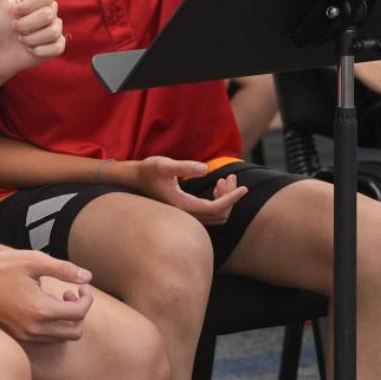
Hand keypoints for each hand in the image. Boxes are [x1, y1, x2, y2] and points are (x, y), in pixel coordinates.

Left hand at [0, 0, 66, 80]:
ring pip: (54, 31)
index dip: (29, 7)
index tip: (13, 12)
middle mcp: (45, 11)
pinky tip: (29, 50)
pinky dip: (40, 51)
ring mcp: (51, 29)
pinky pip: (58, 46)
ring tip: (20, 40)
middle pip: (50, 13)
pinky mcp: (53, 47)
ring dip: (31, 39)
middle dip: (27, 25)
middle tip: (14, 29)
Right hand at [0, 248, 93, 342]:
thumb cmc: (2, 268)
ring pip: (60, 337)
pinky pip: (46, 338)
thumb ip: (64, 269)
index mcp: (41, 310)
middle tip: (71, 292)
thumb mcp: (35, 261)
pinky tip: (43, 304)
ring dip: (67, 319)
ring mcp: (25, 335)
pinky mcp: (18, 335)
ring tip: (57, 296)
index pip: (79, 313)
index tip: (82, 285)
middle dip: (80, 311)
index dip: (87, 298)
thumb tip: (87, 276)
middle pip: (74, 332)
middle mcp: (35, 329)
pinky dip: (53, 324)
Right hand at [131, 156, 246, 225]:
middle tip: (230, 177)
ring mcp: (187, 215)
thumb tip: (206, 169)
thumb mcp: (164, 164)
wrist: (136, 178)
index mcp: (182, 205)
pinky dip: (219, 200)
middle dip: (230, 196)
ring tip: (226, 179)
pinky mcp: (188, 211)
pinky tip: (217, 185)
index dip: (231, 199)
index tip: (244, 188)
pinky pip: (211, 212)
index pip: (215, 208)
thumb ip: (184, 166)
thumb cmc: (149, 170)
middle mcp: (186, 214)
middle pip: (219, 214)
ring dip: (226, 199)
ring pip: (216, 215)